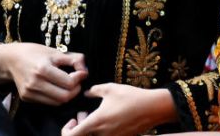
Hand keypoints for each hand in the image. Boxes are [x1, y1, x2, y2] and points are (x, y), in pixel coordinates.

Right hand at [0, 42, 86, 105]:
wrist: (11, 59)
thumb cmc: (36, 53)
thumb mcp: (56, 52)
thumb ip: (74, 59)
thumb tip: (85, 72)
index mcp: (43, 69)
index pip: (69, 83)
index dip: (79, 78)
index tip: (81, 72)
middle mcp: (35, 83)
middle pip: (64, 96)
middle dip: (75, 90)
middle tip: (76, 81)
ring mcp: (29, 92)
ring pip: (57, 102)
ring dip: (67, 95)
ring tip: (68, 84)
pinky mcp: (26, 98)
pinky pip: (48, 102)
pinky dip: (56, 97)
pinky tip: (57, 87)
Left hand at [60, 84, 174, 135]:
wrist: (153, 108)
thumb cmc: (131, 97)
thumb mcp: (111, 88)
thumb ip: (95, 90)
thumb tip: (87, 92)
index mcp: (96, 122)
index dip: (67, 129)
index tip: (74, 119)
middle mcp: (102, 134)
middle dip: (80, 128)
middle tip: (84, 115)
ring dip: (91, 129)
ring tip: (99, 116)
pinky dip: (103, 130)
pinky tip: (110, 118)